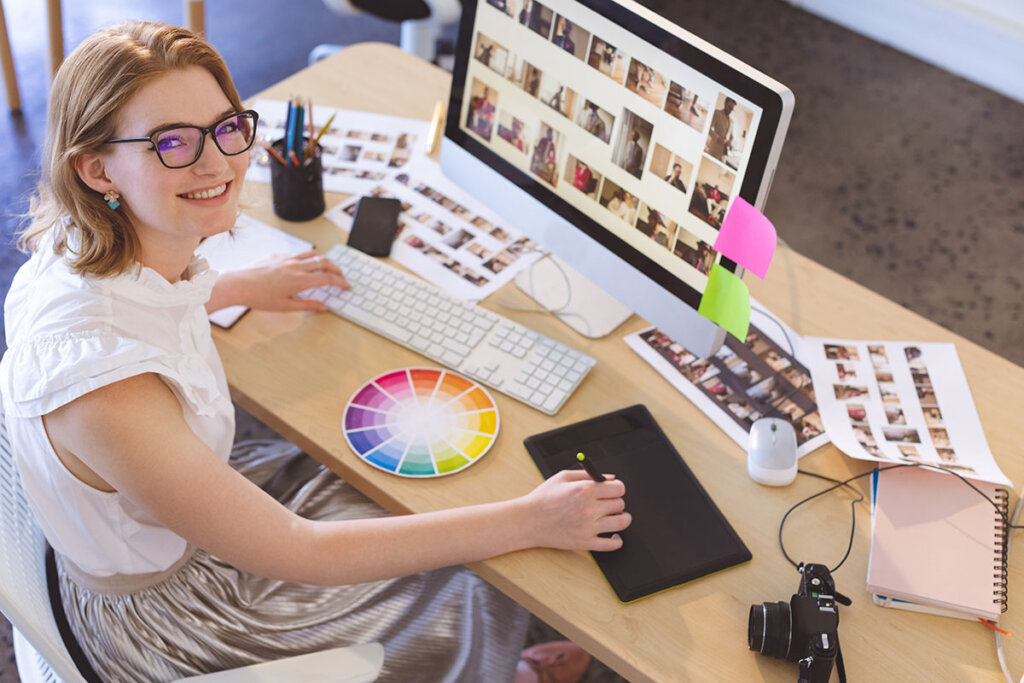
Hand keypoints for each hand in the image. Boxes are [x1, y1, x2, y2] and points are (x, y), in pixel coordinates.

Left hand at [215, 250, 349, 312]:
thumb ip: (307, 305)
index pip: (327, 278)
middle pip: (323, 262)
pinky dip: (305, 258)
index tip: (346, 285)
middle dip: (336, 268)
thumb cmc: (258, 297)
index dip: (340, 282)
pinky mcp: (276, 255)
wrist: (237, 285)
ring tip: (326, 266)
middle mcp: (295, 266)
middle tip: (341, 275)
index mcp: (300, 280)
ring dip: (322, 260)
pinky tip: (302, 265)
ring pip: (311, 254)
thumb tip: (323, 306)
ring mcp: (286, 259)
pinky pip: (296, 254)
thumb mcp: (285, 306)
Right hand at [521, 469, 630, 551]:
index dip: (617, 488)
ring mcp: (588, 527)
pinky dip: (617, 540)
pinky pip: (612, 545)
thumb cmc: (544, 497)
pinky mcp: (585, 542)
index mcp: (585, 489)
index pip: (619, 488)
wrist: (528, 520)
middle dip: (616, 502)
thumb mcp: (563, 477)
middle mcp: (589, 508)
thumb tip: (611, 478)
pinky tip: (613, 535)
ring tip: (614, 517)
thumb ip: (588, 474)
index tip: (613, 491)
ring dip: (621, 519)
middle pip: (620, 504)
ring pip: (622, 523)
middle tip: (607, 503)